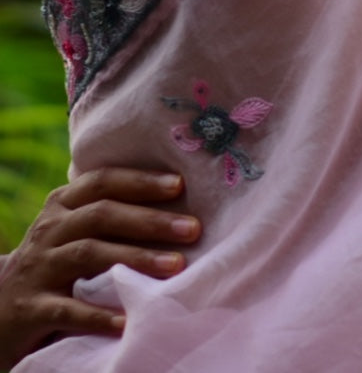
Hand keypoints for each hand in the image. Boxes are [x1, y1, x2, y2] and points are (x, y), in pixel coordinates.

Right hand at [0, 167, 200, 368]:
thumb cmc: (56, 262)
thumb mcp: (76, 230)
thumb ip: (113, 212)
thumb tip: (181, 200)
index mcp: (62, 204)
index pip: (103, 182)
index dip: (141, 181)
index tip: (179, 184)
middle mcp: (49, 230)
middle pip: (102, 215)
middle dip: (150, 220)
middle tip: (192, 229)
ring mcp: (37, 269)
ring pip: (89, 254)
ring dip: (136, 258)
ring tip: (175, 266)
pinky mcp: (29, 309)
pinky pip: (67, 310)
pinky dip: (99, 314)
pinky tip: (128, 320)